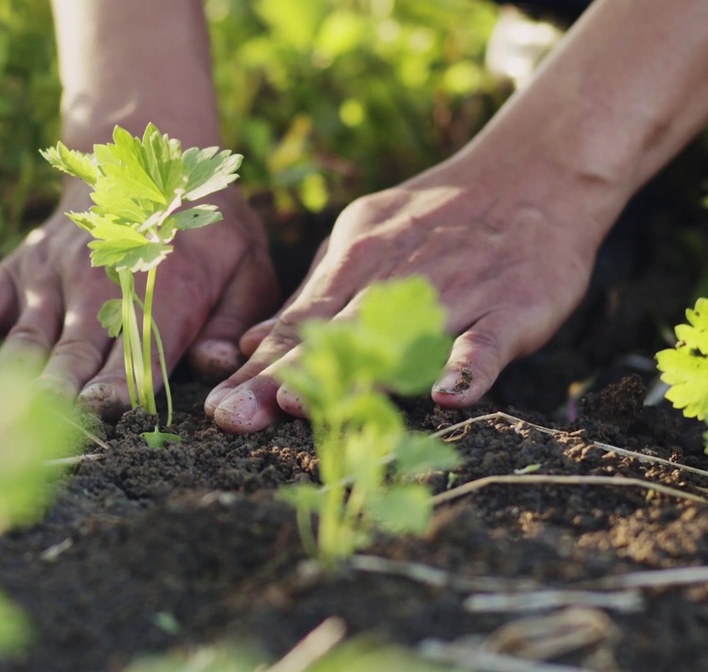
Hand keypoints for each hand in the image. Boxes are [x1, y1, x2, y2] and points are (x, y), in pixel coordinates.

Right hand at [0, 180, 279, 418]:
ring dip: (2, 388)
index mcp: (161, 292)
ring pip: (25, 345)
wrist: (146, 160)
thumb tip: (216, 365)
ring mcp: (50, 281)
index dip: (122, 386)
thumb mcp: (247, 263)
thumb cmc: (205, 231)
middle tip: (32, 445)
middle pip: (74, 357)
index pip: (140, 351)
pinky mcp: (16, 275)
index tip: (101, 417)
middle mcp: (98, 288)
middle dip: (55, 403)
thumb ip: (234, 318)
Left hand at [203, 155, 623, 433]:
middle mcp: (397, 279)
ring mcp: (456, 292)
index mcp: (357, 263)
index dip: (256, 367)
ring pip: (398, 340)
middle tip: (233, 417)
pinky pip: (487, 341)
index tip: (217, 408)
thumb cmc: (435, 219)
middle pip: (331, 337)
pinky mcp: (513, 305)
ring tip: (303, 404)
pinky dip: (469, 366)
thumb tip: (249, 345)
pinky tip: (447, 394)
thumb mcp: (365, 241)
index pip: (298, 324)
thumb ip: (314, 296)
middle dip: (279, 378)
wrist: (534, 173)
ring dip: (352, 373)